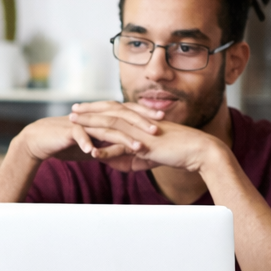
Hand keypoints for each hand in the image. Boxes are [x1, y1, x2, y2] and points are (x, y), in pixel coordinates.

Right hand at [15, 111, 156, 165]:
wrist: (41, 140)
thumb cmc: (66, 143)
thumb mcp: (92, 145)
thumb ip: (108, 146)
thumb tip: (125, 153)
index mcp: (102, 117)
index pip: (127, 112)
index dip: (145, 115)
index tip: (163, 120)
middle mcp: (94, 116)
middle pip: (121, 116)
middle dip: (141, 123)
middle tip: (157, 130)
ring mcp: (82, 122)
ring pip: (105, 127)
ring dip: (122, 138)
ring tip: (137, 146)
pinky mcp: (68, 131)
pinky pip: (80, 136)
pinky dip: (87, 143)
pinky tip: (95, 152)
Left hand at [68, 101, 221, 173]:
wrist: (198, 151)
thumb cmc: (175, 152)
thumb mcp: (145, 156)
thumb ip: (126, 157)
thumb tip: (109, 161)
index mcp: (139, 121)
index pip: (114, 111)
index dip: (97, 109)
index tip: (82, 109)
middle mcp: (139, 122)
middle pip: (109, 112)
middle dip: (89, 111)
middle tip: (72, 110)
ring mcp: (141, 132)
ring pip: (112, 125)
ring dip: (91, 124)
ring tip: (73, 123)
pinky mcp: (146, 144)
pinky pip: (123, 146)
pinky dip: (107, 150)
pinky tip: (93, 153)